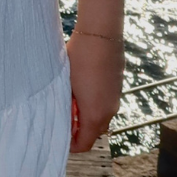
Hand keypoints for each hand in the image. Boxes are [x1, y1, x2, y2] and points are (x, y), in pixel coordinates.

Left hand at [66, 30, 123, 152]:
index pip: (84, 143)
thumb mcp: (66, 83)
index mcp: (95, 114)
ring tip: (71, 96)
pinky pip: (106, 103)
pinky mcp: (117, 86)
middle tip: (63, 111)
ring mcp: (115, 98)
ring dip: (87, 113)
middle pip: (93, 132)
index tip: (59, 133)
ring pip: (100, 117)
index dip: (71, 144)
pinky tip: (83, 85)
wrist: (101, 32)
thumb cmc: (79, 57)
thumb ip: (66, 105)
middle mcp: (109, 110)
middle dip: (78, 127)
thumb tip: (63, 115)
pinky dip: (95, 102)